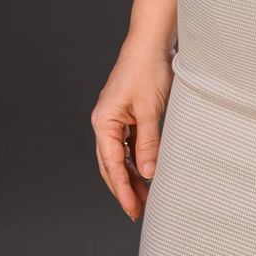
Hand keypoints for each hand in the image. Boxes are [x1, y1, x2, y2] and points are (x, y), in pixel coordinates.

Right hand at [90, 36, 173, 221]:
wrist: (150, 43)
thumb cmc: (148, 71)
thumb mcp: (151, 110)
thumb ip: (148, 143)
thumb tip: (148, 173)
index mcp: (104, 122)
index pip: (112, 164)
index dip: (122, 189)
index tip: (132, 209)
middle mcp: (104, 123)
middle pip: (111, 164)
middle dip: (124, 188)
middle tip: (138, 211)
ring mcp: (114, 119)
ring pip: (119, 156)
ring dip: (131, 176)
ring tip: (145, 197)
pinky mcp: (125, 115)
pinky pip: (128, 144)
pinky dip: (136, 160)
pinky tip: (147, 172)